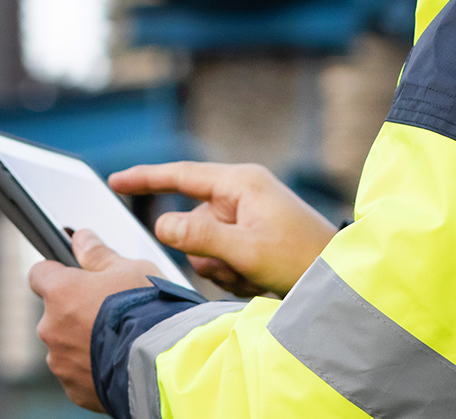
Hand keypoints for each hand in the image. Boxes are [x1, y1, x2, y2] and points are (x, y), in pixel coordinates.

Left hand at [28, 229, 165, 412]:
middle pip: (55, 314)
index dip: (56, 273)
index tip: (72, 276)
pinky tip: (118, 360)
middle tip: (110, 312)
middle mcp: (52, 328)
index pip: (39, 274)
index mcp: (60, 293)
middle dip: (76, 312)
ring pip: (66, 346)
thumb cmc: (148, 312)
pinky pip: (78, 373)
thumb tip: (81, 239)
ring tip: (119, 340)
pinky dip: (93, 368)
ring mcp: (61, 362)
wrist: (165, 363)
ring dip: (83, 342)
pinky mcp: (74, 389)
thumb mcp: (130, 270)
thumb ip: (98, 255)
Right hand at [108, 162, 336, 297]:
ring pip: (205, 248)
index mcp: (241, 183)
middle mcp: (241, 195)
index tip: (116, 181)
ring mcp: (247, 217)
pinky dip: (233, 274)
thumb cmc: (302, 259)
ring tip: (255, 275)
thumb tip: (161, 225)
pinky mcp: (252, 236)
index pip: (180, 176)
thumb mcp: (247, 251)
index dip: (145, 179)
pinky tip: (260, 279)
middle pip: (192, 224)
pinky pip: (221, 258)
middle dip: (208, 255)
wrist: (339, 280)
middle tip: (238, 269)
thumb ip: (200, 237)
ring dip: (222, 269)